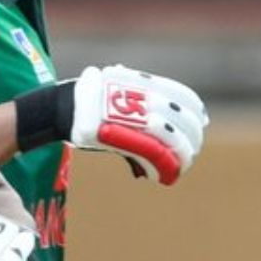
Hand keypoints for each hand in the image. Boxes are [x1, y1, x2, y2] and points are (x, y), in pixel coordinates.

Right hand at [69, 65, 206, 184]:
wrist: (64, 106)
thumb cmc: (92, 101)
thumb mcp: (121, 92)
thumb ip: (144, 103)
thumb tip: (176, 121)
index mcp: (146, 84)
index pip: (186, 99)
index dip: (196, 116)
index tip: (197, 128)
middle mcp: (145, 98)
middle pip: (186, 121)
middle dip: (191, 142)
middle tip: (185, 154)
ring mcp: (135, 117)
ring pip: (174, 140)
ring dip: (180, 159)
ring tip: (174, 168)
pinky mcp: (125, 136)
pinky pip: (154, 155)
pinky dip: (162, 168)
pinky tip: (159, 176)